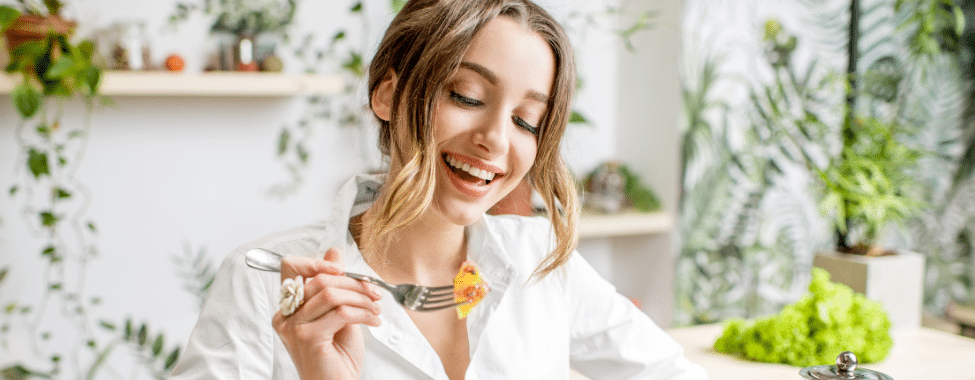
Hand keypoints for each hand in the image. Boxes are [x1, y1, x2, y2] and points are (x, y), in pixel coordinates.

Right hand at [272, 247, 382, 379]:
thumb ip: (334, 285)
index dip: (315, 261)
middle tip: (375, 293)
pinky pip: (341, 312)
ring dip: (361, 298)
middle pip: (320, 279)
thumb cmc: (337, 356)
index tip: (340, 267)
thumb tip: (334, 251)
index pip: (290, 267)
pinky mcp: (307, 338)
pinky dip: (363, 313)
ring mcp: (293, 327)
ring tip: (376, 309)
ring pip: (331, 294)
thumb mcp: (339, 313)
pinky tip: (373, 321)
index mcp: (288, 307)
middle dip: (354, 283)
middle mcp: (285, 316)